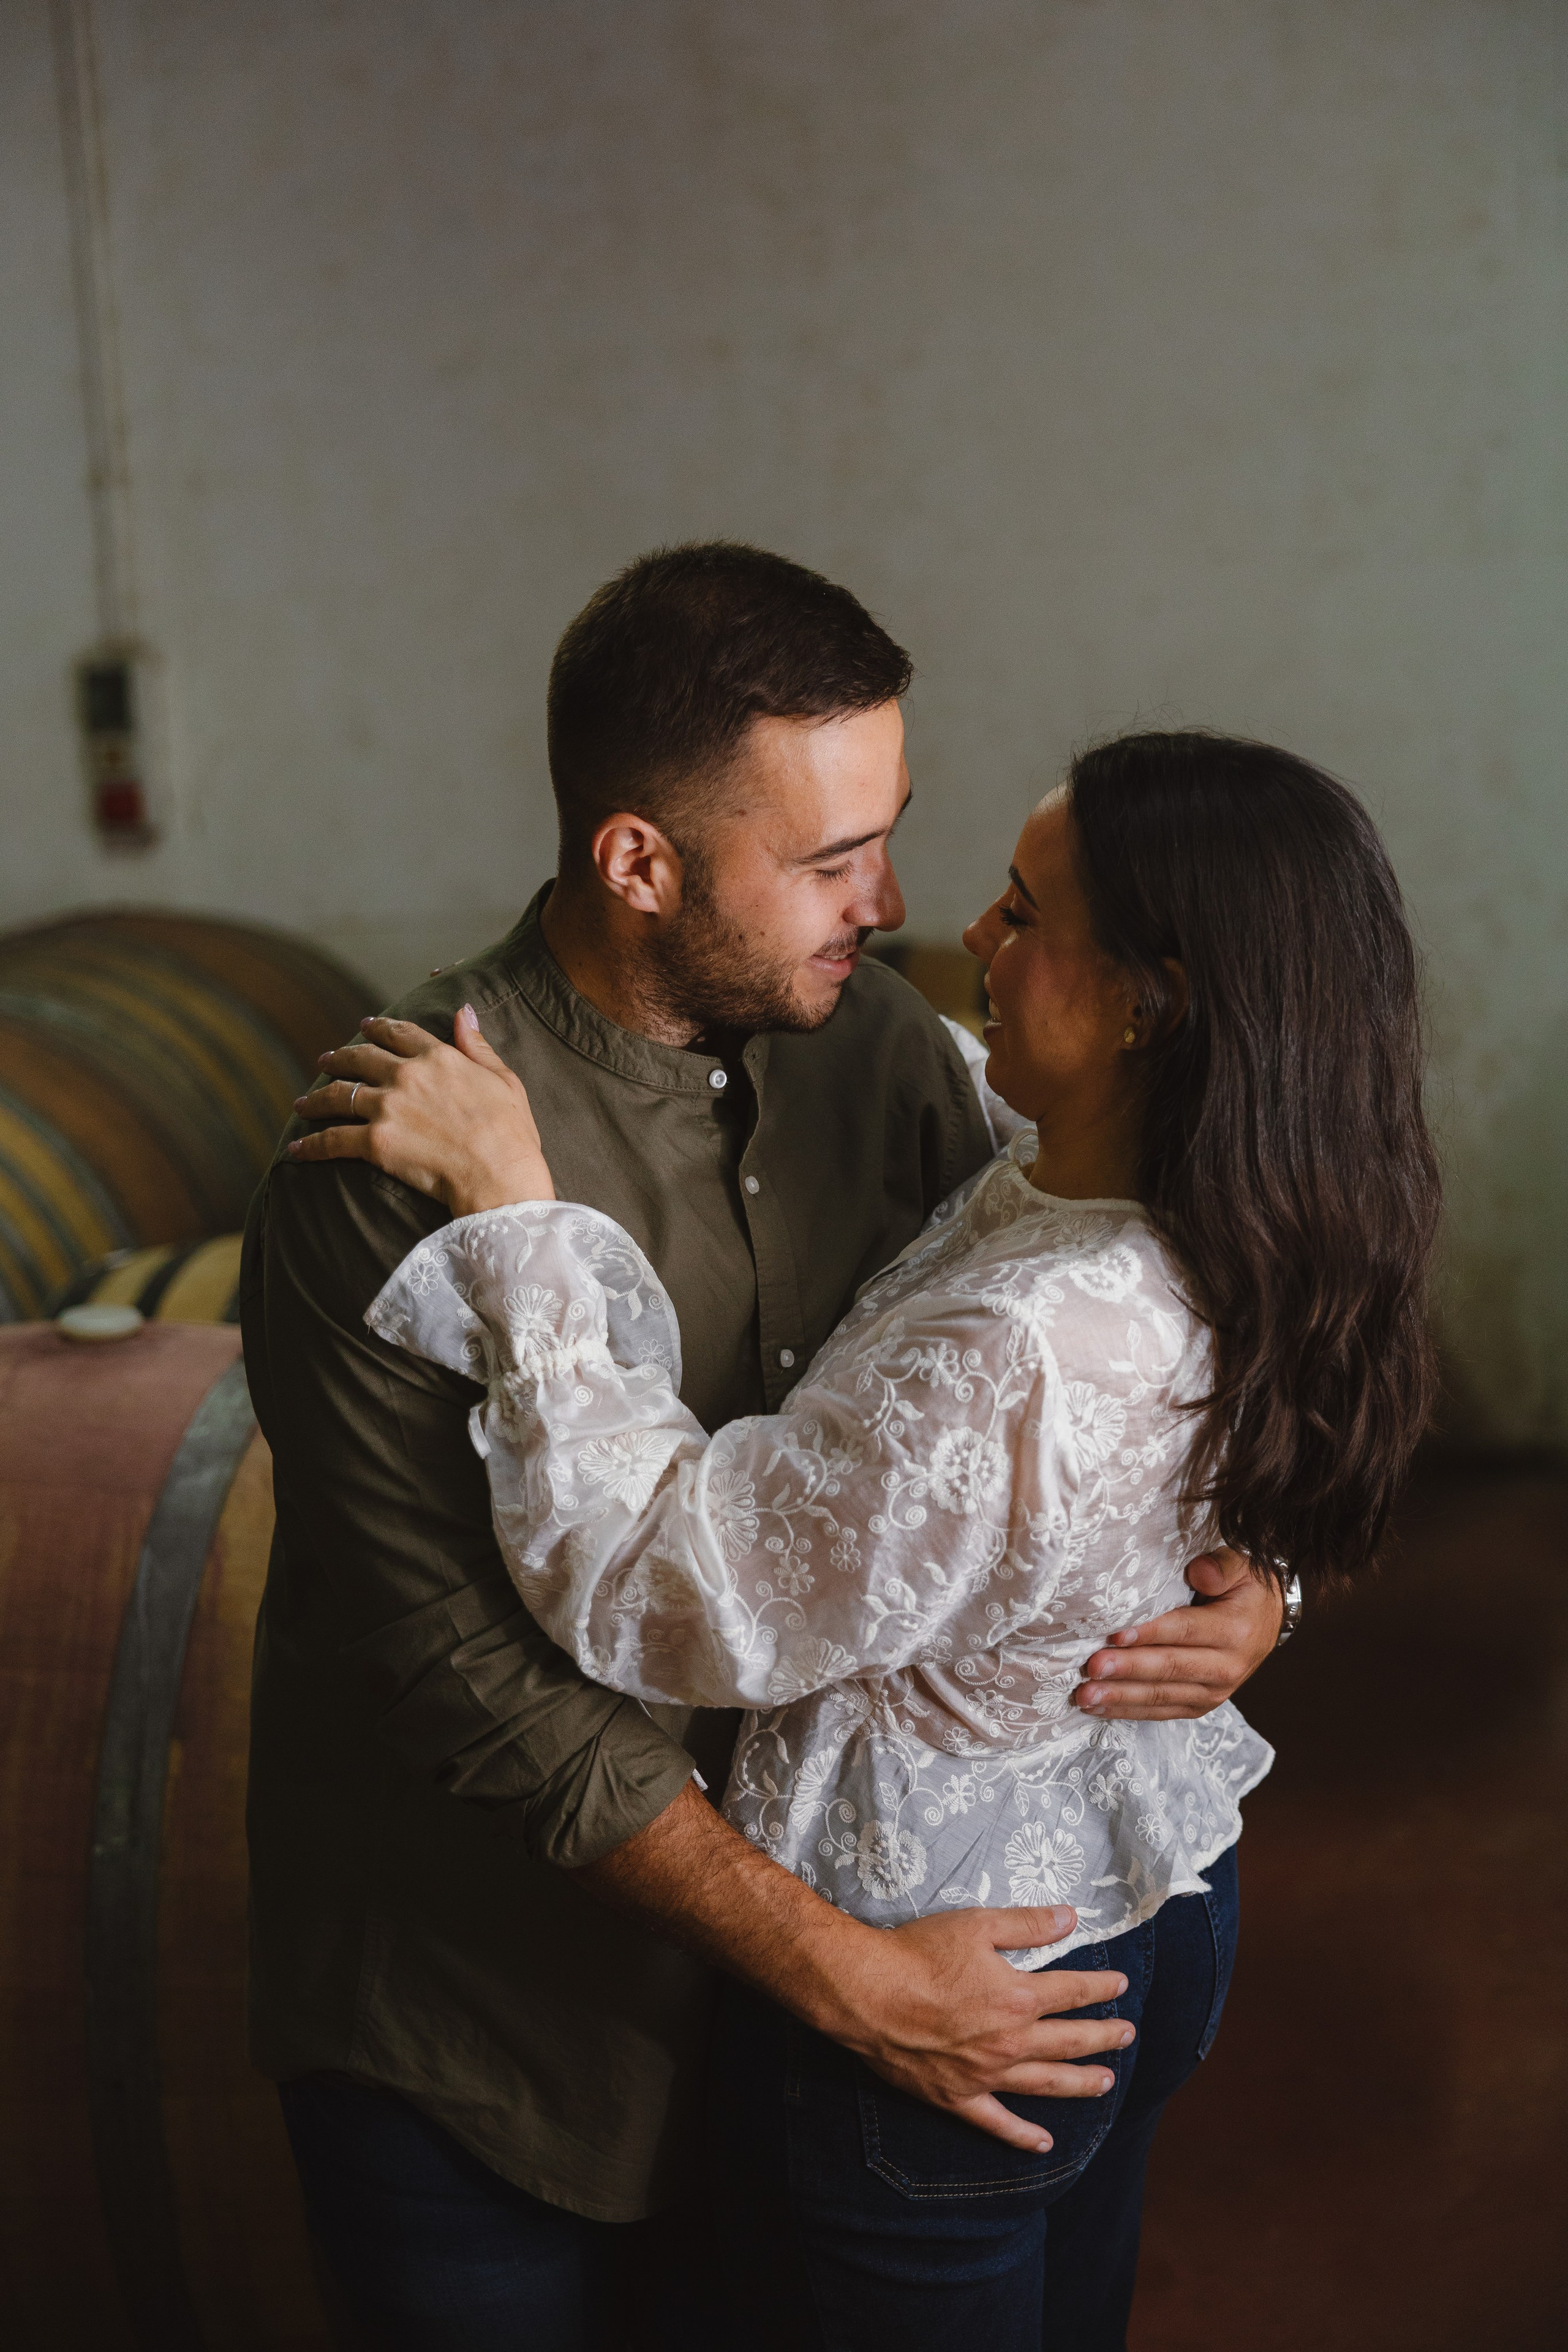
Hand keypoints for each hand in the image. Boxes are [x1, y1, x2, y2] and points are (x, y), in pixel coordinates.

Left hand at [287, 1007, 554, 1215]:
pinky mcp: (375, 1142)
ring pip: (339, 1094)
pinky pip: (333, 1140)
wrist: (499, 1175)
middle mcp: (407, 1075)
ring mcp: (388, 1107)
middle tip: (326, 1059)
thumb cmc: (511, 1132)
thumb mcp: (503, 1079)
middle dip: (339, 1057)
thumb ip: (477, 1045)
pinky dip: (311, 1145)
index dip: (379, 1027)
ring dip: (317, 1097)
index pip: (399, 1033)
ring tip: (303, 1102)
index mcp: (438, 1057)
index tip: (366, 1025)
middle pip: (361, 1058)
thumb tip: (463, 1011)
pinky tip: (297, 1148)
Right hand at [576, 1780, 1129, 2154]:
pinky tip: (1044, 2144)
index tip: (1121, 1985)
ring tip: (1107, 2083)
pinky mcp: (958, 2098)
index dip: (1101, 1987)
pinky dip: (1023, 2136)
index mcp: (1019, 1996)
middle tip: (1127, 2035)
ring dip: (1081, 2083)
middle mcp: (1011, 2042)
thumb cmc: (919, 1952)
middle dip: (1103, 2036)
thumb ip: (1029, 1923)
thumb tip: (1072, 1917)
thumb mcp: (978, 1923)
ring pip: (1046, 2083)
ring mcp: (986, 2075)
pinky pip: (997, 2124)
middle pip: (1070, 2040)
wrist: (867, 1993)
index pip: (1074, 1991)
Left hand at [1073, 1549, 1282, 1720]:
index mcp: (1235, 1630)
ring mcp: (1213, 1691)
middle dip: (1127, 1670)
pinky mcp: (1199, 1705)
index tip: (1115, 1635)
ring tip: (1085, 1695)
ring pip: (1162, 1696)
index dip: (1150, 1633)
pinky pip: (1161, 1711)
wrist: (1266, 1620)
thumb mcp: (1241, 1566)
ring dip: (1120, 1697)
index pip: (1186, 1631)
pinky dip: (1128, 1711)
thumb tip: (1199, 1572)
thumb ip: (1220, 1566)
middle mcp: (1227, 1667)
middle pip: (1170, 1668)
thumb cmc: (1244, 1588)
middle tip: (1091, 1668)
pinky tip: (1098, 1708)